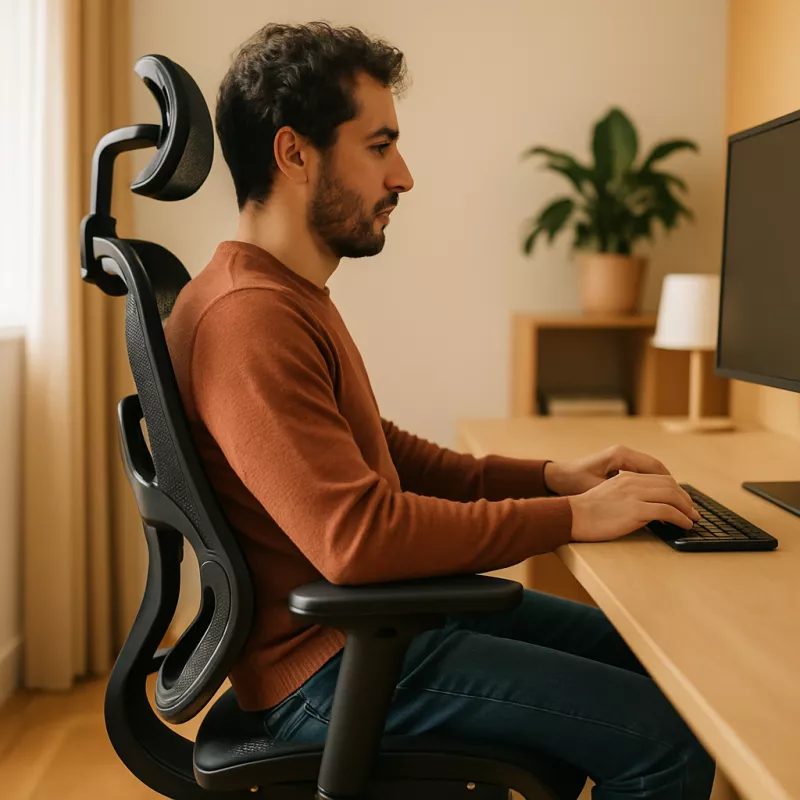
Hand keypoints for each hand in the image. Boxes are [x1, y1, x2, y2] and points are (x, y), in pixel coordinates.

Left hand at [544, 444, 672, 495]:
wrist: (557, 476)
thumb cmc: (573, 482)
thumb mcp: (598, 489)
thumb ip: (623, 496)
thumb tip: (649, 506)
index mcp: (621, 455)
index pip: (656, 468)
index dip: (671, 486)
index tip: (682, 502)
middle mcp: (624, 453)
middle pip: (658, 469)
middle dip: (673, 488)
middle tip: (686, 506)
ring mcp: (621, 458)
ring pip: (652, 472)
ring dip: (664, 487)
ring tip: (677, 505)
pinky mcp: (618, 465)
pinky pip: (642, 474)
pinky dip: (653, 486)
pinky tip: (658, 501)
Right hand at [569, 471, 700, 542]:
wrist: (572, 516)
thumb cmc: (587, 511)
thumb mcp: (608, 494)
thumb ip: (627, 494)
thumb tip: (646, 506)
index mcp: (626, 478)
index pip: (660, 478)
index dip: (676, 490)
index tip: (683, 502)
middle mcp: (632, 482)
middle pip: (669, 485)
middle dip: (685, 499)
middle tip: (693, 511)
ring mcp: (634, 495)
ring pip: (672, 496)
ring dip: (687, 509)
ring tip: (692, 519)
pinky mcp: (635, 510)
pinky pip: (667, 511)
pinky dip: (681, 518)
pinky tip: (684, 525)